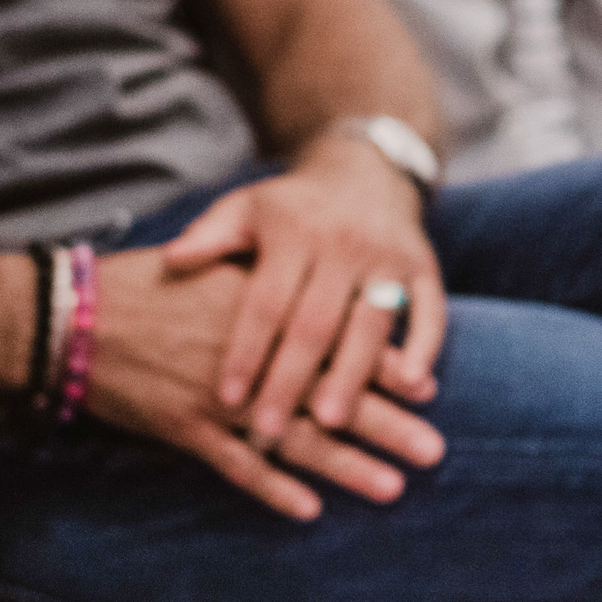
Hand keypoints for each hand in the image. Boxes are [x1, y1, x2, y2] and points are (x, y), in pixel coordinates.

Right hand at [83, 250, 442, 520]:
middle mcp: (247, 355)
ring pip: (292, 437)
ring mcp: (215, 395)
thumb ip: (266, 288)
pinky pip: (235, 466)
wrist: (71, 315)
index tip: (428, 387)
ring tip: (391, 488)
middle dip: (384, 423)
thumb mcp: (212, 268)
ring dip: (344, 466)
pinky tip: (310, 508)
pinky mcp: (183, 428)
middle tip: (435, 449)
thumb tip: (319, 300)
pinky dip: (271, 488)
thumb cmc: (145, 287)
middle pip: (328, 394)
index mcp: (260, 309)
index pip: (334, 339)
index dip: (382, 366)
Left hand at [160, 138, 448, 463]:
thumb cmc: (292, 207)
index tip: (227, 399)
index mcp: (294, 232)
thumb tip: (170, 260)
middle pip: (316, 322)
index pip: (266, 301)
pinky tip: (412, 385)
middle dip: (291, 380)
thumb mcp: (246, 209)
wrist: (366, 171)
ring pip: (371, 323)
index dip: (246, 351)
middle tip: (270, 430)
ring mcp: (387, 257)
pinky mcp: (424, 266)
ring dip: (352, 375)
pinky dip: (425, 347)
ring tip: (331, 422)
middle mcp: (343, 244)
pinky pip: (431, 311)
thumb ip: (209, 237)